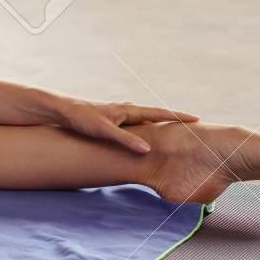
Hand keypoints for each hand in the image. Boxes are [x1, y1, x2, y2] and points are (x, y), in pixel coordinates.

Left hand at [51, 97, 198, 153]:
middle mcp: (127, 109)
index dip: (178, 116)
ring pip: (146, 120)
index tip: (197, 119)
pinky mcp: (113, 120)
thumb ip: (126, 140)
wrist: (62, 110)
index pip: (159, 113)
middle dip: (173, 120)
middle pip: (156, 115)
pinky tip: (145, 137)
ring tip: (174, 133)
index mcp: (128, 110)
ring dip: (160, 124)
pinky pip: (136, 124)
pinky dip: (146, 129)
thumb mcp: (105, 131)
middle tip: (192, 127)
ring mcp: (120, 114)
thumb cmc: (82, 119)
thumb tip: (148, 150)